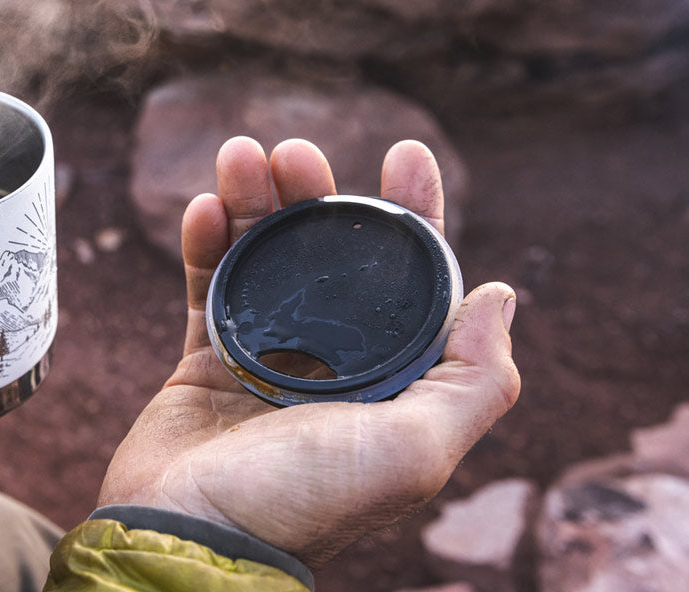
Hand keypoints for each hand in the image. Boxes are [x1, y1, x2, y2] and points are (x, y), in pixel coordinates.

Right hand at [98, 137, 519, 568]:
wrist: (188, 538)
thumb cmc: (302, 502)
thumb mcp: (413, 452)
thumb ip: (472, 382)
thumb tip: (500, 296)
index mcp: (388, 379)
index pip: (411, 279)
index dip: (414, 211)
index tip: (405, 151)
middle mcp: (333, 362)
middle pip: (329, 255)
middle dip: (315, 194)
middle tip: (292, 151)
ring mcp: (268, 357)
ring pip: (265, 259)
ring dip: (254, 202)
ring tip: (238, 155)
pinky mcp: (208, 359)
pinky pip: (208, 286)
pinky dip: (206, 245)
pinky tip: (204, 209)